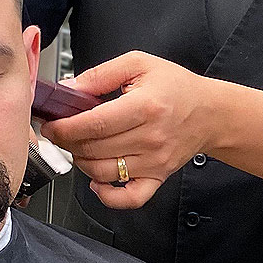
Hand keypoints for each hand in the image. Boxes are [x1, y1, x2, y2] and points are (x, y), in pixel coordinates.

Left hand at [39, 51, 211, 209]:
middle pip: (94, 149)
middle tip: (62, 133)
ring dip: (82, 162)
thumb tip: (68, 89)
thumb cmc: (177, 88)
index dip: (65, 128)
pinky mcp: (158, 178)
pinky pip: (129, 198)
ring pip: (103, 173)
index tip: (53, 125)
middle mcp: (150, 138)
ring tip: (81, 148)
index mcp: (145, 106)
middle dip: (68, 143)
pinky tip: (98, 182)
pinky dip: (108, 196)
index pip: (94, 125)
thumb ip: (101, 74)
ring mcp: (154, 162)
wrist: (209, 112)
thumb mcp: (139, 64)